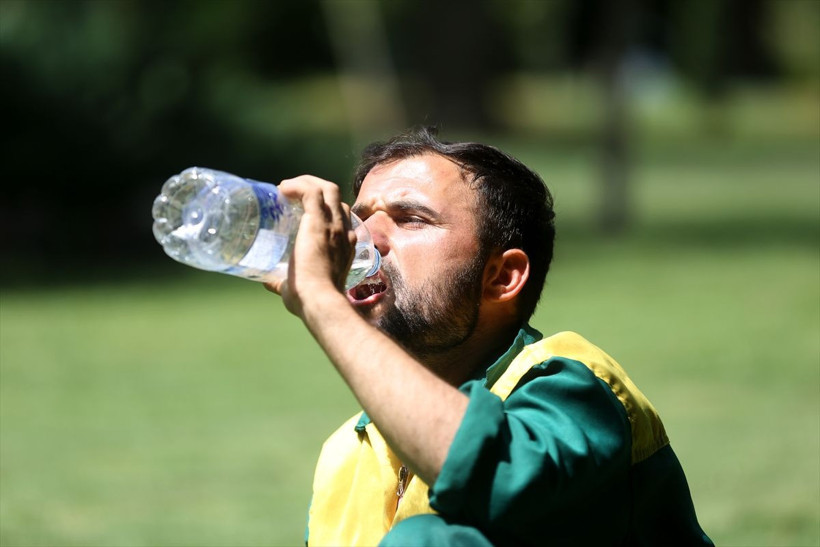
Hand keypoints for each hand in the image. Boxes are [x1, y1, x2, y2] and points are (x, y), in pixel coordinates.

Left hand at [264, 175, 356, 317]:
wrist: (319, 301)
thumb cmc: (310, 301)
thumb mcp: (298, 287)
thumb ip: (283, 283)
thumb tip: (267, 282)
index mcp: (344, 247)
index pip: (340, 217)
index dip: (324, 209)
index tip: (302, 210)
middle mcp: (343, 232)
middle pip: (336, 197)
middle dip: (316, 188)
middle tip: (292, 194)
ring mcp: (333, 226)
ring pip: (327, 188)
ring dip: (307, 182)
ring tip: (287, 187)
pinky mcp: (318, 222)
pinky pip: (311, 191)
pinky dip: (298, 185)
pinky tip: (282, 188)